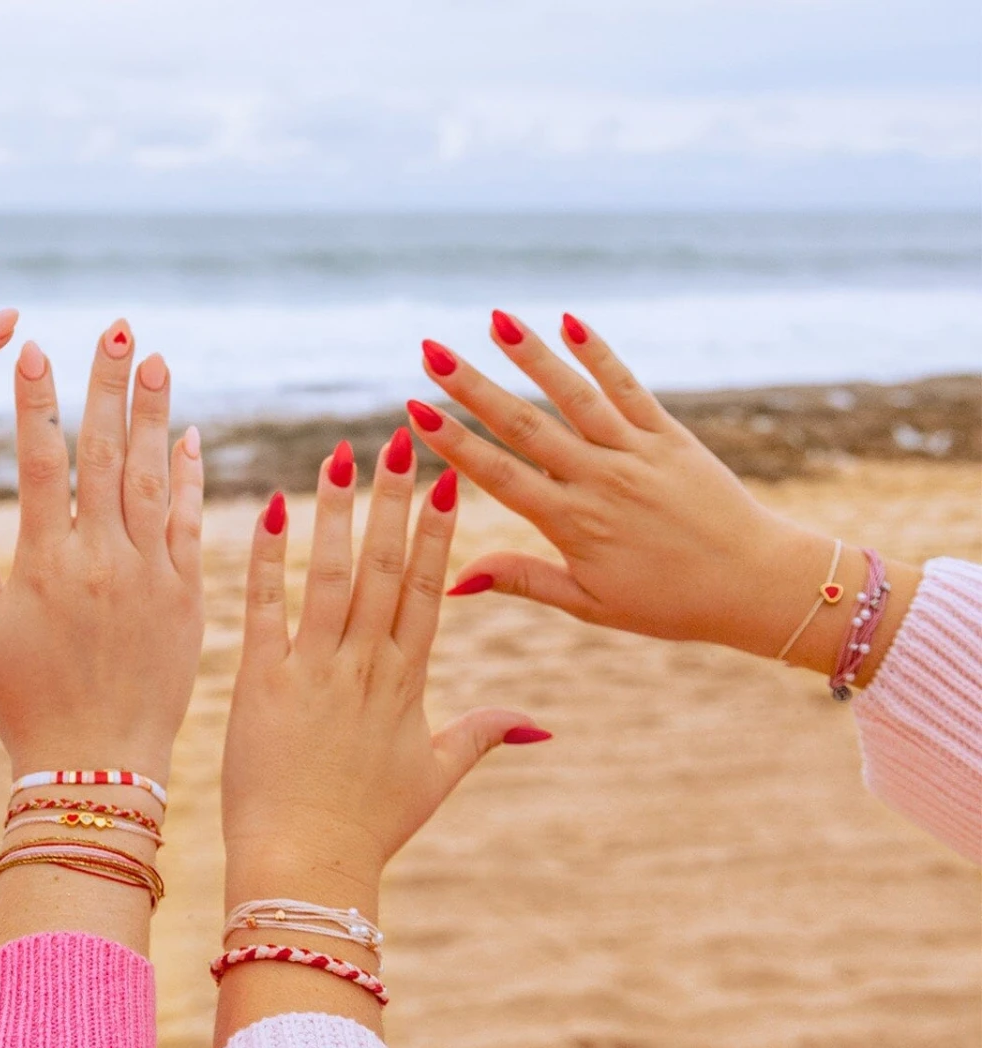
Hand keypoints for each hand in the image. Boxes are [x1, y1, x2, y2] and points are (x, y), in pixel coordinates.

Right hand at [0, 323, 203, 785]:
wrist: (98, 771)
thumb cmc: (28, 707)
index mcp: (44, 565)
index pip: (41, 461)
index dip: (38, 400)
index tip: (38, 347)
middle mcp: (102, 561)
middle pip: (104, 454)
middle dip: (110, 386)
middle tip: (119, 328)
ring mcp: (151, 578)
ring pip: (152, 479)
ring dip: (154, 416)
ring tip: (156, 360)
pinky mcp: (188, 599)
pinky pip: (189, 526)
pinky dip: (189, 479)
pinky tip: (188, 437)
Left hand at [221, 430, 541, 911]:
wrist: (307, 867)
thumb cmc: (369, 827)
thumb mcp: (434, 778)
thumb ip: (482, 736)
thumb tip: (543, 724)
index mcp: (408, 684)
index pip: (429, 592)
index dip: (435, 534)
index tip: (445, 481)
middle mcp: (366, 668)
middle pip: (385, 570)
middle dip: (394, 501)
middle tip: (400, 439)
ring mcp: (314, 673)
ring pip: (331, 577)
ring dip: (337, 513)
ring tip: (340, 455)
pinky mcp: (262, 685)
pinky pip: (265, 610)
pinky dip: (269, 561)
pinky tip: (273, 510)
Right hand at [406, 314, 917, 680]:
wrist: (755, 583)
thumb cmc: (669, 604)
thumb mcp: (589, 604)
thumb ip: (523, 580)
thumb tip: (456, 579)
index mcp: (573, 525)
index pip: (500, 475)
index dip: (454, 442)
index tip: (414, 411)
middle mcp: (600, 480)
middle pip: (525, 424)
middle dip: (473, 386)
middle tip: (430, 351)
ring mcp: (636, 452)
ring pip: (574, 395)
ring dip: (531, 355)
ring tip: (494, 320)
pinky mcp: (670, 435)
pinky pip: (627, 386)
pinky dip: (598, 353)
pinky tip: (569, 321)